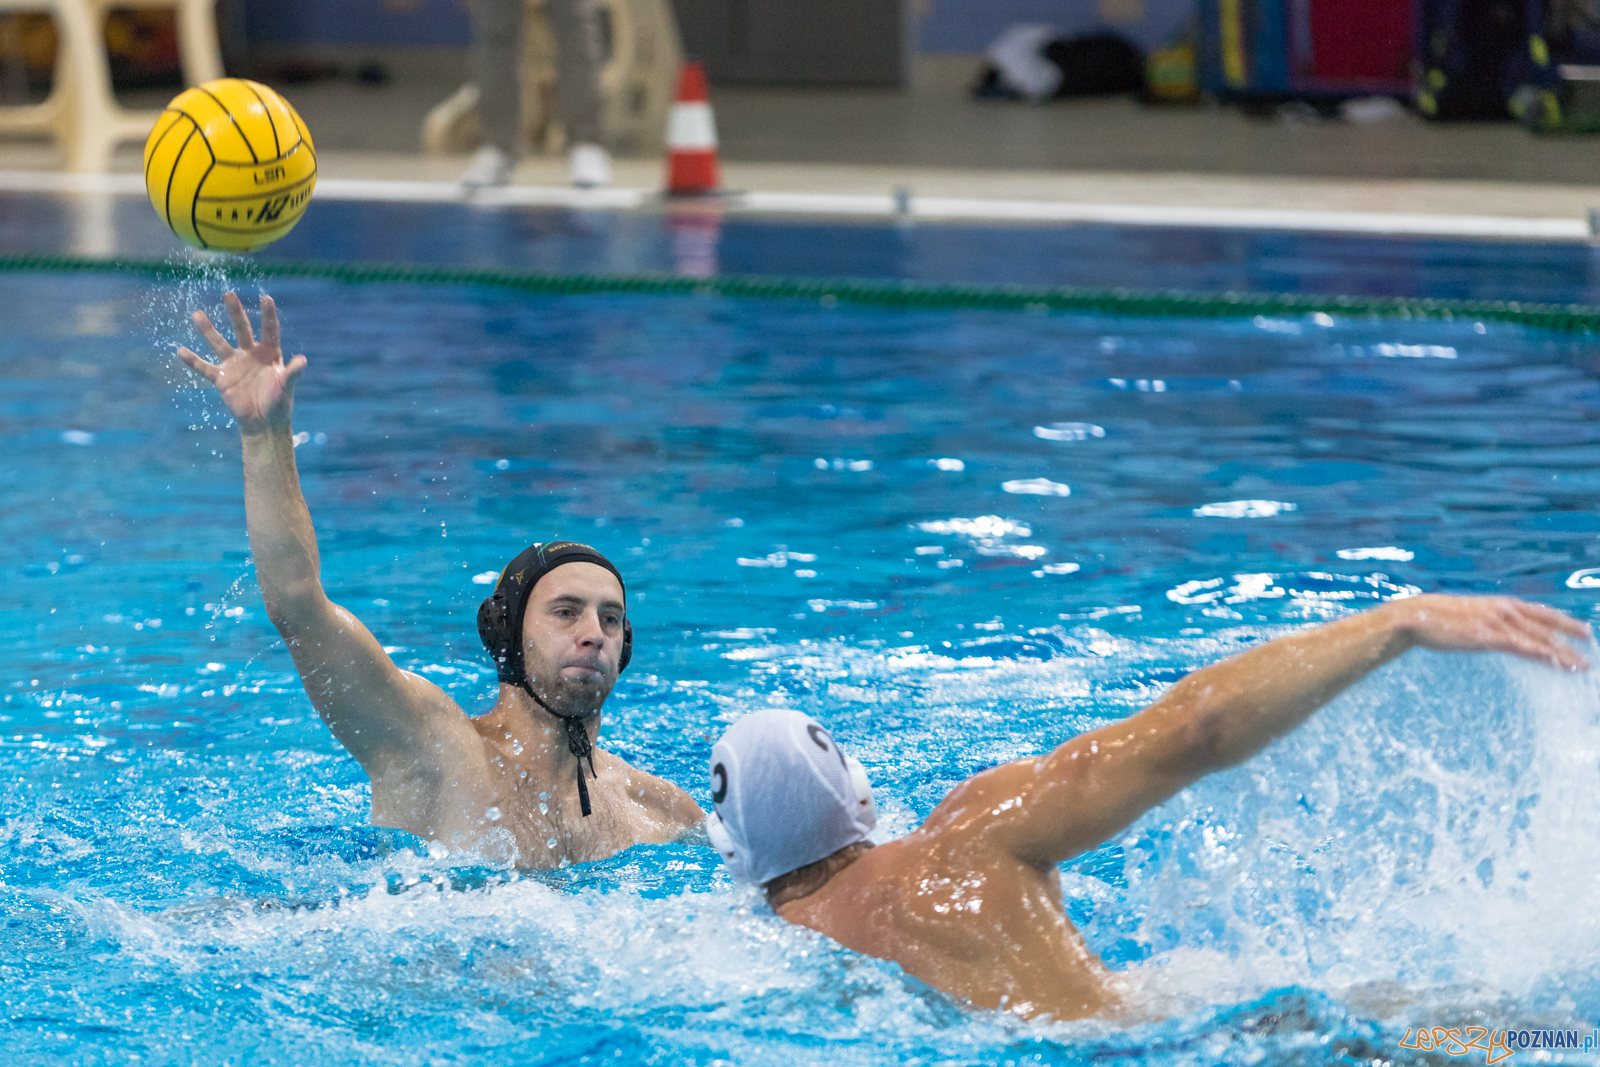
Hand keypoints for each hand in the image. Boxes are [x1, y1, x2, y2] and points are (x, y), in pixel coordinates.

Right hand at [177, 292, 304, 435]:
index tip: (267, 298)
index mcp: (269, 354)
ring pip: (219, 343)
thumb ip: (293, 372)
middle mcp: (250, 354)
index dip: (268, 315)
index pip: (269, 330)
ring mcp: (234, 365)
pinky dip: (193, 361)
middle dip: (236, 313)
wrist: (264, 422)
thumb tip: (303, 360)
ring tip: (196, 314)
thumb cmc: (280, 403)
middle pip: (242, 329)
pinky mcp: (222, 379)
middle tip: (229, 294)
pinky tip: (180, 351)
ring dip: (208, 330)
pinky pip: (205, 367)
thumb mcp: (287, 386)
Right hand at [1395, 594, 1590, 671]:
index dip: (1564, 621)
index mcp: (1502, 604)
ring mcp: (1498, 622)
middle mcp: (1505, 609)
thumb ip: (1490, 624)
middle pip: (1547, 624)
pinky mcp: (1488, 636)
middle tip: (1592, 644)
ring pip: (1540, 638)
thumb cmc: (1439, 619)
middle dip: (1572, 635)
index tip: (1582, 630)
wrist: (1416, 617)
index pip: (1541, 613)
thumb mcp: (1470, 618)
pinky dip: (1543, 655)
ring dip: (1563, 653)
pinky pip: (1523, 647)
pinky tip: (1557, 663)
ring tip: (1581, 664)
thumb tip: (1499, 634)